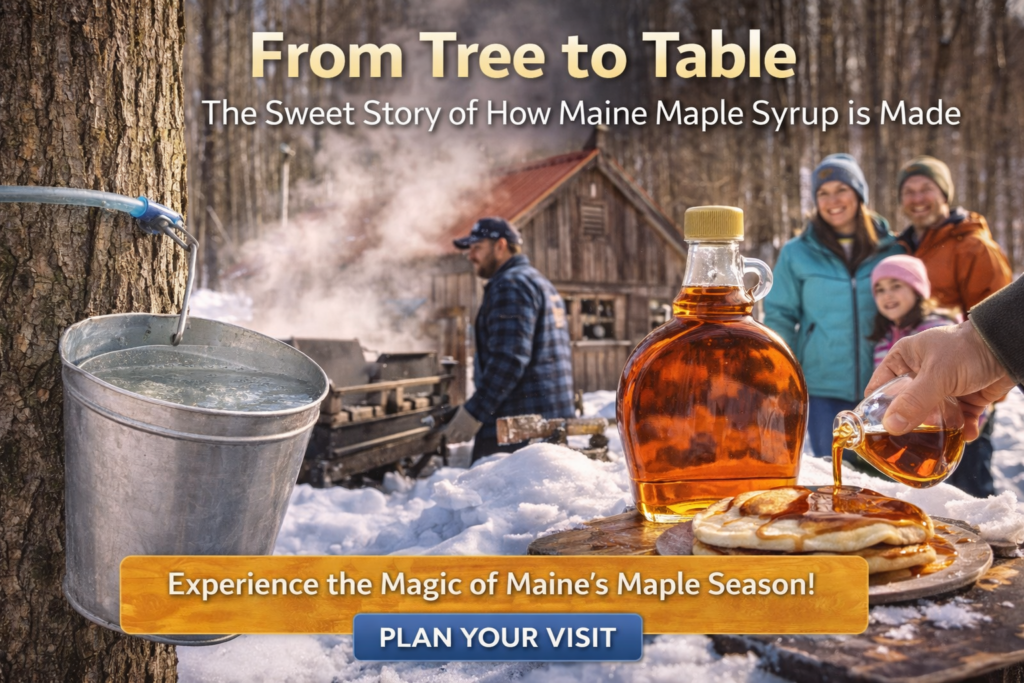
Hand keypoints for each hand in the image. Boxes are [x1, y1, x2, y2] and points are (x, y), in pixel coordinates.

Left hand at [443, 406, 482, 443]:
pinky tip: (465, 437)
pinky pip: (467, 440)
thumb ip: (449, 414)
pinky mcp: (471, 433)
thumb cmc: (466, 408)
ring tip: (458, 437)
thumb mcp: (455, 410)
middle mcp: (459, 429)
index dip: (446, 433)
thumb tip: (441, 418)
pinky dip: (465, 439)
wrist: (476, 409)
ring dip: (458, 439)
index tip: (446, 432)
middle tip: (451, 436)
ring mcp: (465, 432)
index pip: (447, 433)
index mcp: (454, 423)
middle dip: (451, 437)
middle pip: (452, 438)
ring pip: (459, 440)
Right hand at [865, 320, 1013, 439]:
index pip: (879, 386)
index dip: (875, 407)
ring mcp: (942, 386)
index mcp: (904, 359)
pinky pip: (957, 418)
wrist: (1007, 348)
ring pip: (932, 415)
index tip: (877, 429)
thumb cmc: (966, 350)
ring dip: (939, 429)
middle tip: (909, 441)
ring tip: (943, 440)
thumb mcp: (937, 375)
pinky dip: (962, 428)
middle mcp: (920, 372)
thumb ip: (913, 402)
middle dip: (910, 423)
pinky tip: (967, 434)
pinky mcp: (964, 397)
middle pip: (905, 405)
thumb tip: (891, 427)